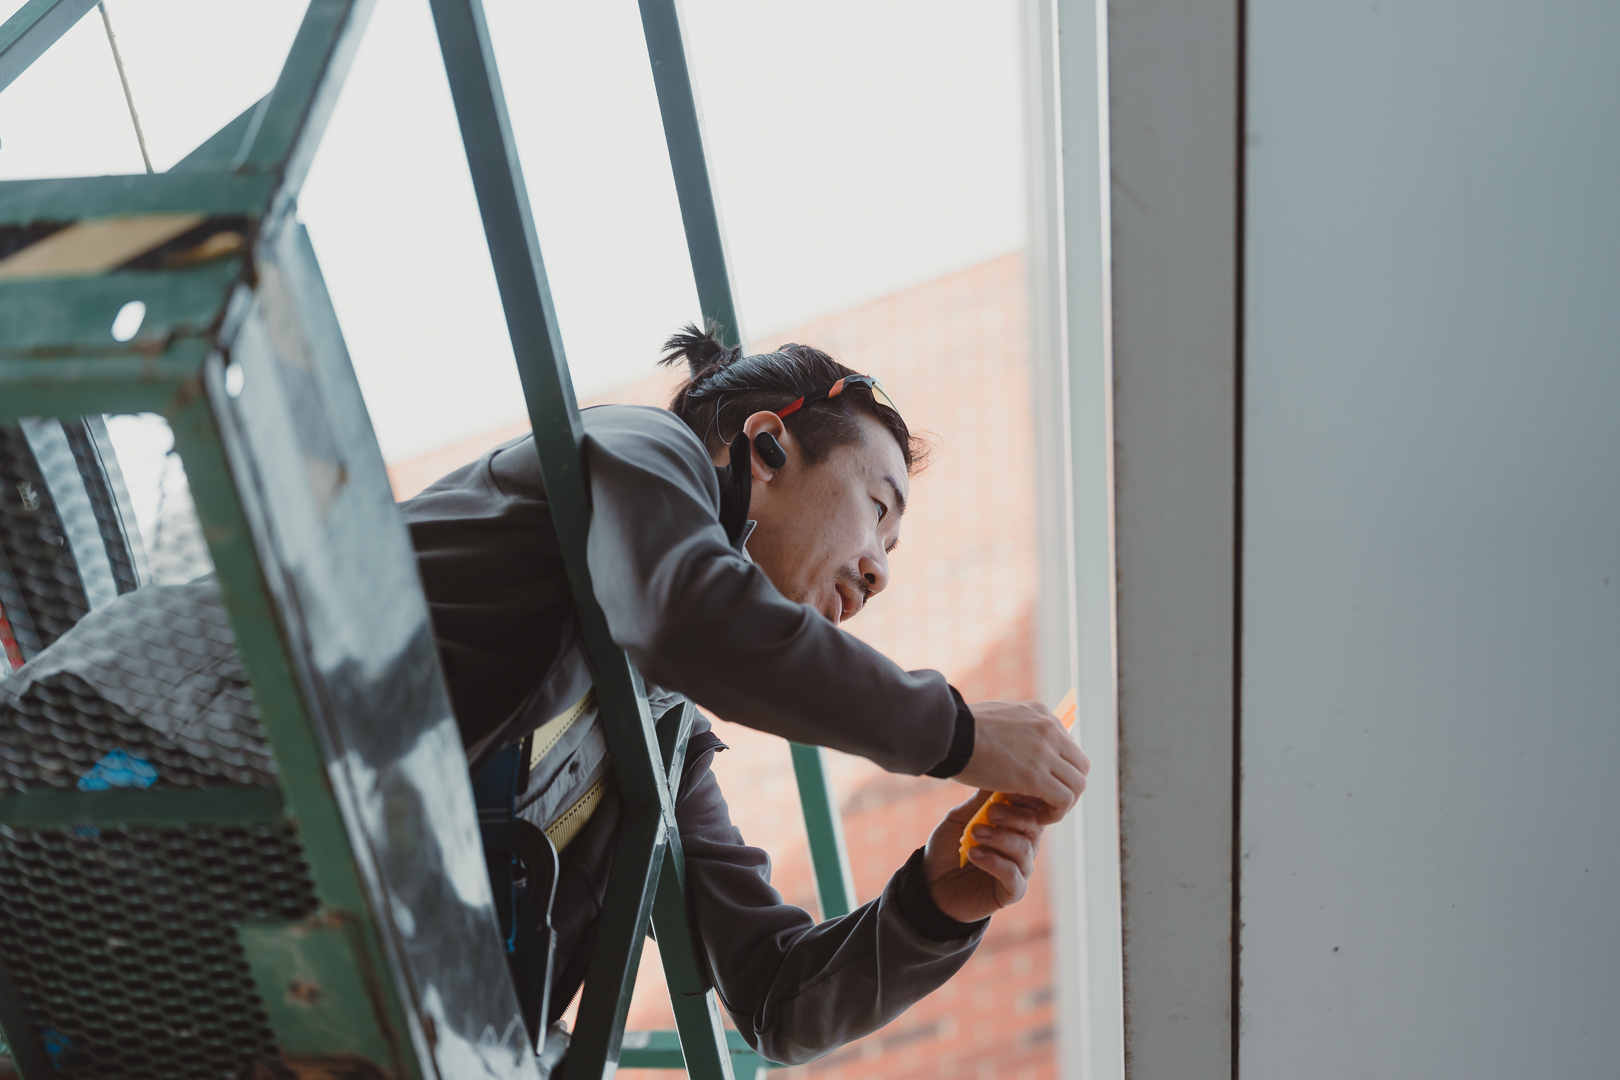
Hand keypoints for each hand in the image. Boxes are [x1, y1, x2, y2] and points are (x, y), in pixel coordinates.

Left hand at [922, 790, 1044, 921]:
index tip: (1007, 790)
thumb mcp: (959, 820)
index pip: (1032, 808)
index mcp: (1013, 825)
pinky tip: (974, 854)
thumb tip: (995, 776)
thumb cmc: (947, 848)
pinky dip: (994, 862)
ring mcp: (1019, 869)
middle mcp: (1022, 845)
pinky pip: (1013, 875)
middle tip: (990, 812)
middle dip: (1014, 816)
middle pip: (1035, 826)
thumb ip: (978, 803)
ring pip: (1025, 850)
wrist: (930, 885)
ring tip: (975, 834)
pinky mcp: (1012, 891)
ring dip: (1000, 838)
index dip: (1025, 798)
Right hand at [952, 699, 1089, 823]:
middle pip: (1080, 765)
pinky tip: (1038, 817)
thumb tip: (1010, 744)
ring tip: (1043, 812)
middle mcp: (1049, 729)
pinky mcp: (1036, 776)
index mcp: (1040, 714)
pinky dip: (1056, 813)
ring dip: (1064, 802)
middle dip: (1068, 786)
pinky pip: (1064, 799)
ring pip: (1078, 784)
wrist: (947, 733)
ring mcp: (1045, 752)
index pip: (1067, 746)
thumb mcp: (995, 719)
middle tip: (1047, 800)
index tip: (1041, 784)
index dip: (1058, 770)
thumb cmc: (958, 729)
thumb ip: (1012, 731)